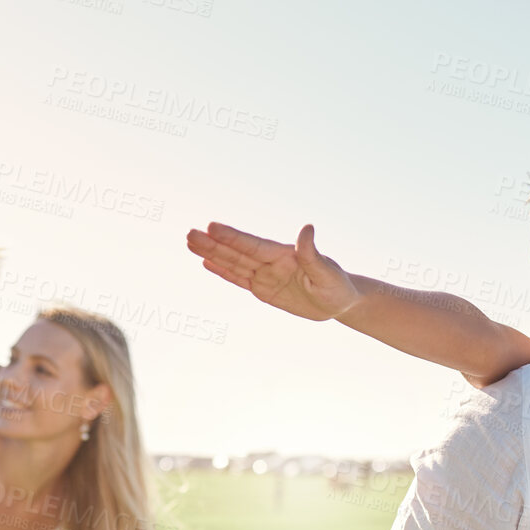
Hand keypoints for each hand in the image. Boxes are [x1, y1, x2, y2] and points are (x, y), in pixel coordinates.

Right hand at [186, 222, 364, 321]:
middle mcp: (270, 263)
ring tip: (190, 242)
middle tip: (189, 233)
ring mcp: (265, 275)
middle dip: (213, 244)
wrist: (339, 302)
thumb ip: (312, 253)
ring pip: (234, 264)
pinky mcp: (264, 290)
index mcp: (283, 256)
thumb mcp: (327, 272)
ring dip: (212, 254)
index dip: (232, 237)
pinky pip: (240, 280)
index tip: (211, 226)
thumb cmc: (337, 285)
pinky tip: (207, 262)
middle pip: (237, 252)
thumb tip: (308, 228)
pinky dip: (223, 272)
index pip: (253, 246)